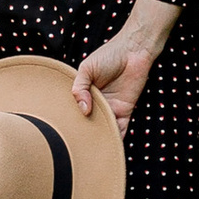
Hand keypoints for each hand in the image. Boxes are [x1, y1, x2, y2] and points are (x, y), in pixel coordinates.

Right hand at [74, 0, 179, 132]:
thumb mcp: (87, 68)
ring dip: (99, 136)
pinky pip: (120, 128)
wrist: (134, 51)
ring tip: (90, 147)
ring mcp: (111, 108)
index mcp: (85, 92)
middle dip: (84, 131)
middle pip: (89, 121)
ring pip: (103, 127)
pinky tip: (109, 144)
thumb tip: (83, 109)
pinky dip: (116, 137)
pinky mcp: (125, 111)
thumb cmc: (109, 55)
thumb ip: (80, 87)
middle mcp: (97, 103)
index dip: (71, 118)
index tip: (64, 129)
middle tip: (76, 142)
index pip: (75, 109)